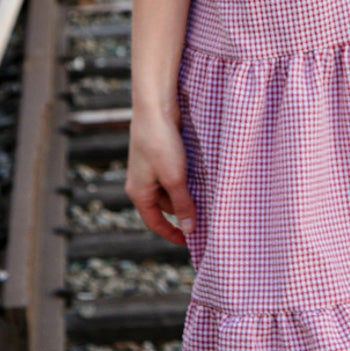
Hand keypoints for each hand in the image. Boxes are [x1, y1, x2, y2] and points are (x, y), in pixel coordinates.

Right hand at [125, 107, 196, 246]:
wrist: (155, 108)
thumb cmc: (161, 144)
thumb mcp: (175, 178)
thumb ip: (183, 205)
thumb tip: (190, 229)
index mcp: (139, 193)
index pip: (156, 223)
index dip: (173, 234)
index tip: (192, 242)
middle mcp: (142, 183)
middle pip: (166, 206)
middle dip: (185, 210)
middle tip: (209, 215)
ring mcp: (150, 169)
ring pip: (172, 189)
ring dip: (188, 193)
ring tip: (210, 195)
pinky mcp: (159, 156)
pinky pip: (173, 175)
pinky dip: (187, 179)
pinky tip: (202, 177)